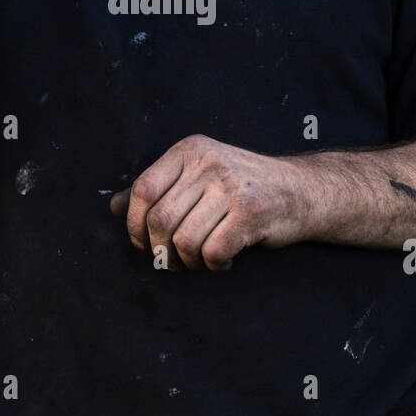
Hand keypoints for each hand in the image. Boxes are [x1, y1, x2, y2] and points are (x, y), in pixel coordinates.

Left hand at [109, 134, 307, 271]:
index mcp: (190, 150)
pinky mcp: (251, 212)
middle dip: (161, 251)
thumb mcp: (198, 177)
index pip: (143, 189)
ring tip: (201, 259)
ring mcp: (231, 186)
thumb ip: (158, 190)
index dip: (134, 224)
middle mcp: (209, 162)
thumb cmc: (243, 188)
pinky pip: (213, 252)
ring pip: (184, 240)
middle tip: (174, 261)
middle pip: (160, 220)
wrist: (303, 190)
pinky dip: (214, 266)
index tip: (144, 243)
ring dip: (188, 262)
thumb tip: (113, 207)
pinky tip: (224, 261)